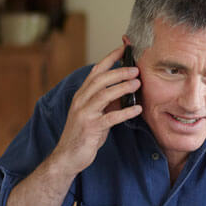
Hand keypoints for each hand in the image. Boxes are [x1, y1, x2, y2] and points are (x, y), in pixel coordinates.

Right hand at [49, 43, 141, 176]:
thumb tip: (126, 91)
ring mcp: (84, 113)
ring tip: (138, 84)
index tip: (124, 49)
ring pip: (103, 95)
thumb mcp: (96, 114)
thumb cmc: (84, 134)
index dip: (110, 59)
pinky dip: (125, 112)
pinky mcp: (90, 128)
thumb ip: (108, 102)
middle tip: (136, 69)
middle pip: (100, 80)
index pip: (95, 71)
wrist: (68, 156)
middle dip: (119, 72)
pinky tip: (137, 109)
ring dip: (122, 88)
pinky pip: (110, 117)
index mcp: (82, 94)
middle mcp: (80, 100)